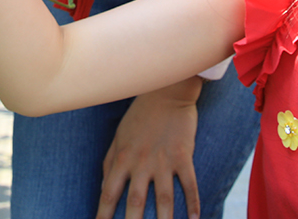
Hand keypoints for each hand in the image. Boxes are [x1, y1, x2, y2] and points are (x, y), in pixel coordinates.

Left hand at [98, 78, 202, 218]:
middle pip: (136, 201)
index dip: (103, 215)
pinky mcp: (183, 156)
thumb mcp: (118, 136)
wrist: (165, 91)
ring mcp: (163, 160)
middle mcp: (141, 162)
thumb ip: (109, 163)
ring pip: (164, 199)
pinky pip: (189, 184)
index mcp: (122, 158)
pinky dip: (193, 203)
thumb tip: (103, 188)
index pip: (109, 193)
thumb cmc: (139, 115)